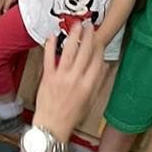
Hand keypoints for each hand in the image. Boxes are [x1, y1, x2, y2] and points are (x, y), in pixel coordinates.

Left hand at [33, 24, 105, 141]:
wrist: (52, 126)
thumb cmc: (71, 117)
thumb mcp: (90, 101)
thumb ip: (97, 83)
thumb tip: (103, 67)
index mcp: (88, 85)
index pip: (97, 61)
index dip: (99, 48)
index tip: (100, 39)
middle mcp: (76, 79)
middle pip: (85, 53)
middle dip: (89, 37)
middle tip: (90, 26)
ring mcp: (61, 77)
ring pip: (69, 52)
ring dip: (74, 36)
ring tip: (77, 25)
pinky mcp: (48, 77)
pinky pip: (49, 58)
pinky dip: (50, 46)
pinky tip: (53, 36)